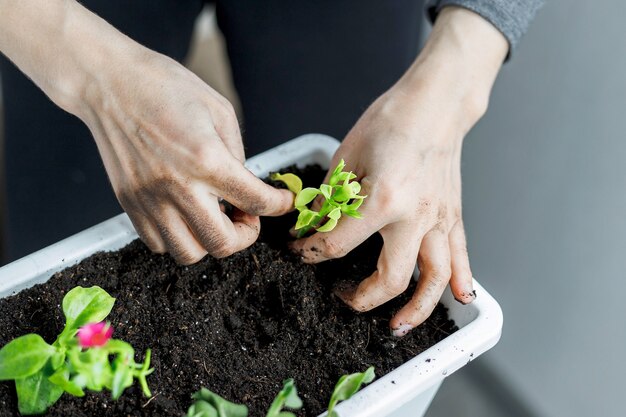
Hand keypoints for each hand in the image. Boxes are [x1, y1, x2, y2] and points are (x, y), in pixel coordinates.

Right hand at [82, 51, 292, 263]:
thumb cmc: (165, 88)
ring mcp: (150, 200)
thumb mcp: (219, 111)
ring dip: (210, 241)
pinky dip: (179, 237)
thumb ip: (237, 155)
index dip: (279, 205)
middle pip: (222, 244)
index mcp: (207, 159)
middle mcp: (178, 187)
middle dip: (245, 235)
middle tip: (245, 214)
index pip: (256, 202)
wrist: (109, 83)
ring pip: (189, 254)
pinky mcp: (129, 204)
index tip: (283, 201)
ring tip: (214, 216)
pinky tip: (185, 214)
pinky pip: (159, 244)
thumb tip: (245, 188)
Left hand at [292, 7, 507, 335]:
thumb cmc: (390, 121)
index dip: (310, 251)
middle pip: (391, 278)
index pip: (337, 244)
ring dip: (417, 309)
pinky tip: (462, 299)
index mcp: (382, 199)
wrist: (433, 104)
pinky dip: (462, 282)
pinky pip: (461, 256)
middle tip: (343, 297)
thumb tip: (314, 225)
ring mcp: (438, 219)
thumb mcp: (346, 157)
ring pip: (434, 279)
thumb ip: (330, 199)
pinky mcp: (453, 216)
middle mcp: (414, 216)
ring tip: (399, 327)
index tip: (300, 249)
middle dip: (362, 297)